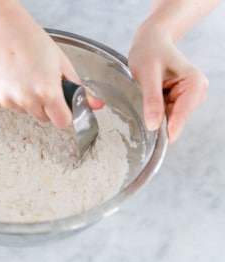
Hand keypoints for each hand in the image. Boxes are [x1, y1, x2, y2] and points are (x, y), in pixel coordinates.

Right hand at [0, 2, 103, 128]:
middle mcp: (26, 100)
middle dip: (46, 106)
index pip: (62, 122)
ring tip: (22, 74)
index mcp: (47, 91)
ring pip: (25, 111)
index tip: (62, 105)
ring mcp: (7, 100)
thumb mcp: (61, 62)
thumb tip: (96, 106)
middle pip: (43, 118)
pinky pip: (8, 105)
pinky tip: (9, 76)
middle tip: (41, 81)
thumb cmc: (30, 38)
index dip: (64, 113)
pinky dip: (10, 95)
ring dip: (27, 100)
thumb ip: (78, 88)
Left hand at [129, 24, 207, 144]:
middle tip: (141, 109)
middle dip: (159, 120)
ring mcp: (187, 99)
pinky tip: (146, 99)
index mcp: (195, 84)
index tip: (158, 143)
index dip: (169, 129)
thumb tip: (154, 126)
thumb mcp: (147, 73)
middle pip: (176, 120)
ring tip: (143, 96)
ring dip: (155, 115)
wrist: (150, 42)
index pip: (183, 114)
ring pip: (169, 120)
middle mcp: (196, 93)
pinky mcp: (177, 102)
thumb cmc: (149, 52)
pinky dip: (153, 111)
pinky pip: (164, 115)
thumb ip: (151, 99)